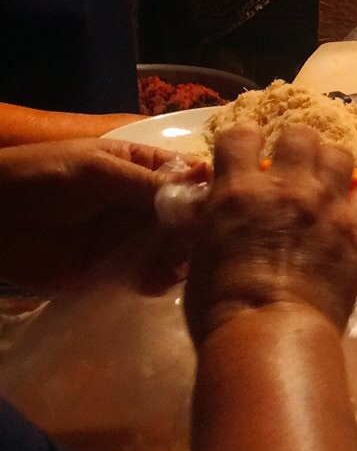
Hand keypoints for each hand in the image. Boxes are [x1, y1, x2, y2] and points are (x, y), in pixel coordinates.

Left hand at [0, 139, 191, 290]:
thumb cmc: (43, 177)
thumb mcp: (99, 172)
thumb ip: (148, 185)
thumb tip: (204, 193)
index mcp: (143, 167)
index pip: (191, 178)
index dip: (208, 192)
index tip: (219, 209)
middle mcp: (142, 203)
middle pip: (186, 218)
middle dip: (194, 231)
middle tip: (194, 244)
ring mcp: (128, 238)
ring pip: (171, 249)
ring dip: (178, 258)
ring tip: (173, 266)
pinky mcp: (111, 270)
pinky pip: (145, 276)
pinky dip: (156, 281)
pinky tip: (155, 282)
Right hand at [184, 125, 356, 344]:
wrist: (269, 335)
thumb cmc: (220, 305)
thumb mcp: (202, 250)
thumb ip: (216, 217)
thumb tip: (221, 204)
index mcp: (238, 190)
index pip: (241, 134)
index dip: (245, 139)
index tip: (248, 152)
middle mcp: (285, 186)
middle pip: (300, 134)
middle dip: (295, 147)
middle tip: (293, 169)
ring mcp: (326, 205)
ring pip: (340, 154)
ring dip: (330, 166)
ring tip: (325, 184)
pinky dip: (356, 204)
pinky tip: (348, 217)